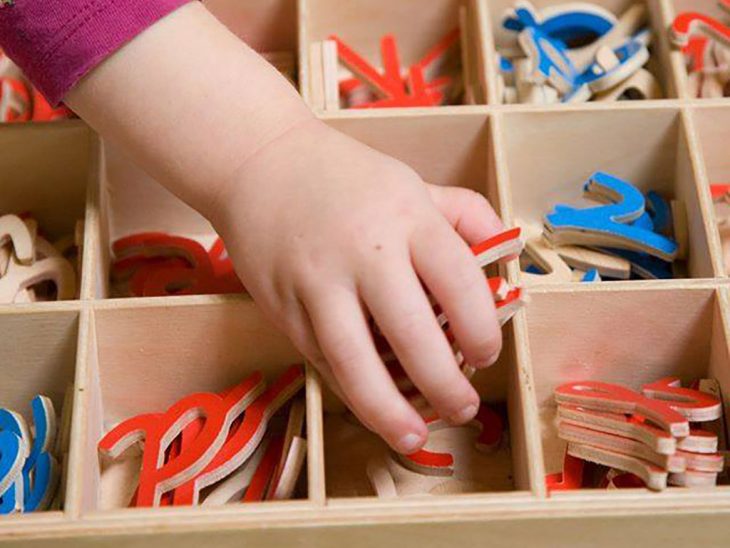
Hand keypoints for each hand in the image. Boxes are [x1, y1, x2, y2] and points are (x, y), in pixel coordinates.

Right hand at [209, 118, 504, 454]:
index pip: (459, 282)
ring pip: (355, 361)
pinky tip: (373, 401)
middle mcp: (364, 252)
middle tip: (464, 408)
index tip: (488, 353)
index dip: (482, 328)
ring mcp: (318, 283)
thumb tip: (507, 258)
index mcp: (407, 217)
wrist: (260, 165)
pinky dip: (352, 387)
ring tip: (415, 437)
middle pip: (413, 334)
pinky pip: (323, 359)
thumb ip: (467, 214)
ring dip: (389, 411)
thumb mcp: (414, 183)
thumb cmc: (346, 178)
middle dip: (445, 384)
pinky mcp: (284, 307)